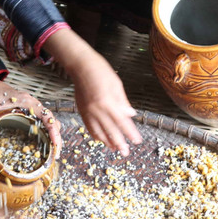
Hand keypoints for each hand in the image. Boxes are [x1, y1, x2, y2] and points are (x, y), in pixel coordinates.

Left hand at [0, 74, 62, 155]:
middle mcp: (34, 105)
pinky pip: (43, 124)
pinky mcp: (30, 115)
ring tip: (52, 153)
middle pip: (53, 120)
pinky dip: (46, 135)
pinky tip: (43, 146)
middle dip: (56, 136)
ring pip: (50, 123)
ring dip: (53, 136)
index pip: (47, 115)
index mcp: (28, 102)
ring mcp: (33, 110)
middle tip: (56, 154)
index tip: (56, 143)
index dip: (53, 129)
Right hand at [42, 27, 141, 155]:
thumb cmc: (100, 71)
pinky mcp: (81, 110)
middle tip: (125, 152)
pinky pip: (89, 127)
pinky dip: (96, 135)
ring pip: (98, 132)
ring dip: (107, 142)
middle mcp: (97, 110)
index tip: (137, 141)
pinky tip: (101, 139)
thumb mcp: (117, 84)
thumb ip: (123, 102)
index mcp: (108, 102)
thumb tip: (131, 115)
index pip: (122, 122)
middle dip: (119, 143)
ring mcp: (88, 111)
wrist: (80, 66)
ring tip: (114, 148)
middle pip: (110, 130)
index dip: (130, 133)